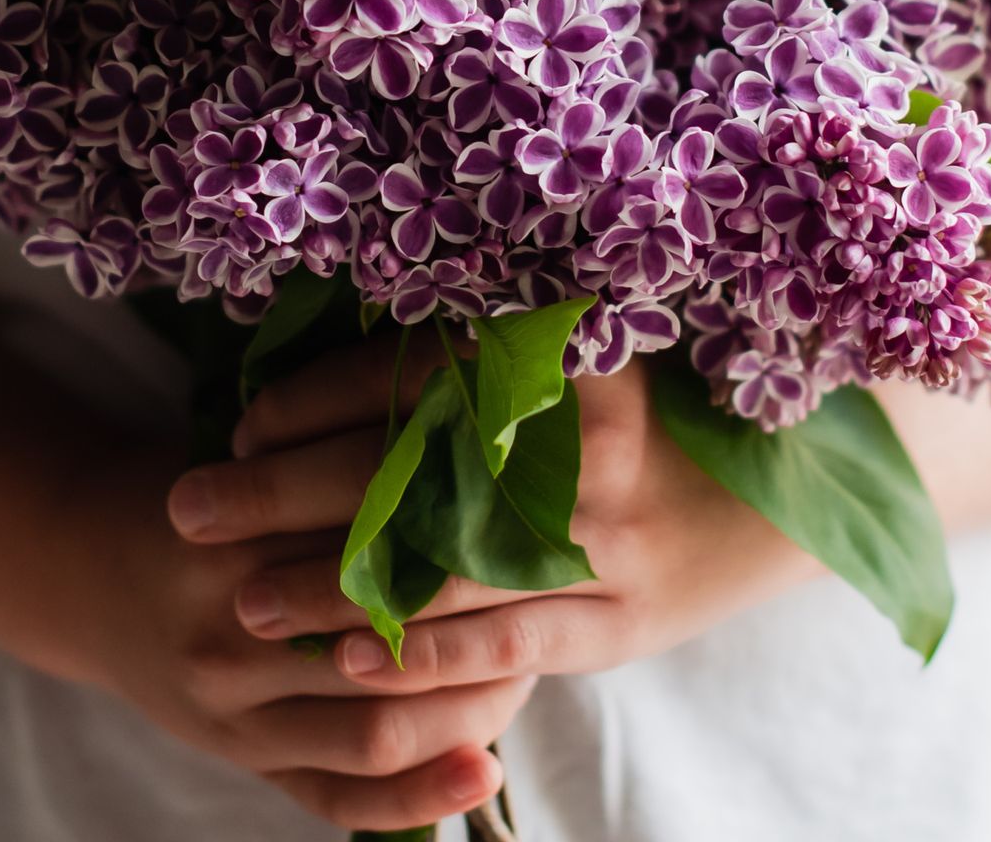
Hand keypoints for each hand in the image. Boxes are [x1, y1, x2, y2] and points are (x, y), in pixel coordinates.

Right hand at [50, 442, 533, 830]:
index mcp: (238, 542)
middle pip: (387, 648)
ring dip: (469, 710)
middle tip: (547, 605)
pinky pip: (337, 797)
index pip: (379, 553)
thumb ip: (342, 470)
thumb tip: (477, 464)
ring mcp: (230, 711)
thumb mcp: (254, 462)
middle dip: (480, 633)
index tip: (526, 533)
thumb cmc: (197, 497)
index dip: (463, 548)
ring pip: (377, 728)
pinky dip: (416, 798)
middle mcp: (230, 632)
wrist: (82, 567)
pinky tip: (482, 773)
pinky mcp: (237, 759)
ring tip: (526, 672)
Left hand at [220, 335, 818, 700]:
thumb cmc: (678, 406)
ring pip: (439, 567)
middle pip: (400, 468)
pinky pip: (506, 642)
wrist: (803, 482)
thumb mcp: (601, 348)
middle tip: (188, 507)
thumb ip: (499, 346)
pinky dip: (425, 655)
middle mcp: (578, 446)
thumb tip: (368, 330)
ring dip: (331, 587)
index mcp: (564, 360)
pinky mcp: (618, 620)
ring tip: (240, 600)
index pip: (407, 373)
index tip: (242, 419)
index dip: (311, 399)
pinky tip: (348, 659)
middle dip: (282, 491)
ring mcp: (601, 538)